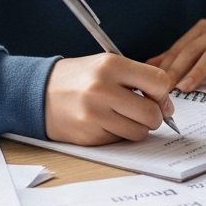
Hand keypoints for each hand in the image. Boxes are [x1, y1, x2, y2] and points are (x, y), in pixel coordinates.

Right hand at [44, 54, 175, 144]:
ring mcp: (94, 115)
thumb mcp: (105, 65)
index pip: (159, 82)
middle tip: (145, 112)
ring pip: (139, 132)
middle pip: (152, 113)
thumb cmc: (79, 78)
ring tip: (122, 116)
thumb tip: (167, 106)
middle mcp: (102, 89)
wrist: (38, 93)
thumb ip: (137, 79)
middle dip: (155, 116)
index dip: (163, 93)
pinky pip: (120, 140)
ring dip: (137, 127)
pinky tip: (104, 122)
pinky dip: (118, 134)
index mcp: (111, 65)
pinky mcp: (89, 136)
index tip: (157, 97)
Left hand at [147, 16, 205, 93]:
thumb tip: (153, 64)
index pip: (181, 47)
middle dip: (177, 69)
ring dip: (198, 71)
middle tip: (164, 88)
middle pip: (193, 50)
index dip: (166, 64)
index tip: (153, 82)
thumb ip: (181, 52)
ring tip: (185, 88)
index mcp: (204, 29)